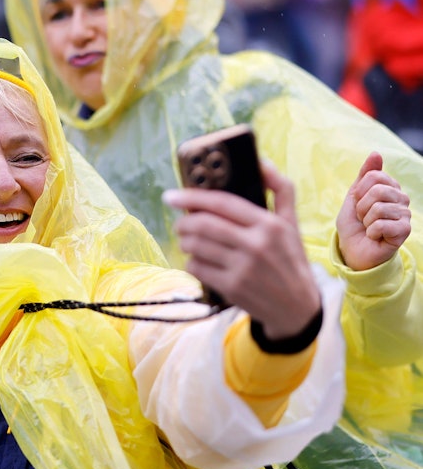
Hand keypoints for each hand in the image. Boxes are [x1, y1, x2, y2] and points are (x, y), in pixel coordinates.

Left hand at [165, 161, 320, 339]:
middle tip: (180, 223)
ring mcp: (243, 267)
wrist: (297, 307)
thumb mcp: (292, 223)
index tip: (171, 195)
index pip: (222, 203)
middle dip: (183, 222)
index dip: (192, 197)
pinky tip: (199, 261)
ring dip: (185, 241)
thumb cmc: (289, 259)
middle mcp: (256, 244)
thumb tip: (261, 162)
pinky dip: (191, 262)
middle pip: (203, 225)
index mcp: (269, 224)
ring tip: (189, 240)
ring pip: (195, 246)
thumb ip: (281, 189)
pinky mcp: (232, 287)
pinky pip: (197, 268)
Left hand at [336, 152, 410, 270]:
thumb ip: (364, 175)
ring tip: (369, 227)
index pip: (374, 176)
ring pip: (379, 208)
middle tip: (363, 218)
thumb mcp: (353, 197)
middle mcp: (401, 199)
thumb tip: (376, 153)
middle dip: (361, 207)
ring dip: (366, 221)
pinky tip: (375, 236)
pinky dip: (371, 232)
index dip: (359, 191)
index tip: (358, 203)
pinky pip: (382, 224)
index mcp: (390, 188)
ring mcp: (405, 215)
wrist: (353, 250)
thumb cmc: (354, 224)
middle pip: (377, 190)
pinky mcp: (405, 231)